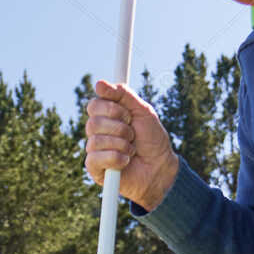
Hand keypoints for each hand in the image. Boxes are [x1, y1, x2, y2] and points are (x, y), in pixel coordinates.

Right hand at [85, 79, 178, 210]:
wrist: (160, 168)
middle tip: (132, 134)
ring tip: (132, 150)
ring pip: (96, 141)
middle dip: (119, 128)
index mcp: (106, 117)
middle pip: (93, 122)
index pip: (94, 105)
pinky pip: (96, 158)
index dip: (111, 108)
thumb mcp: (142, 111)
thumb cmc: (152, 140)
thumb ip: (123, 95)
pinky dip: (116, 159)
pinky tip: (126, 162)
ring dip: (121, 144)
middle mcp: (98, 132)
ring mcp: (95, 151)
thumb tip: (99, 84)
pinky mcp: (95, 169)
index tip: (128, 114)